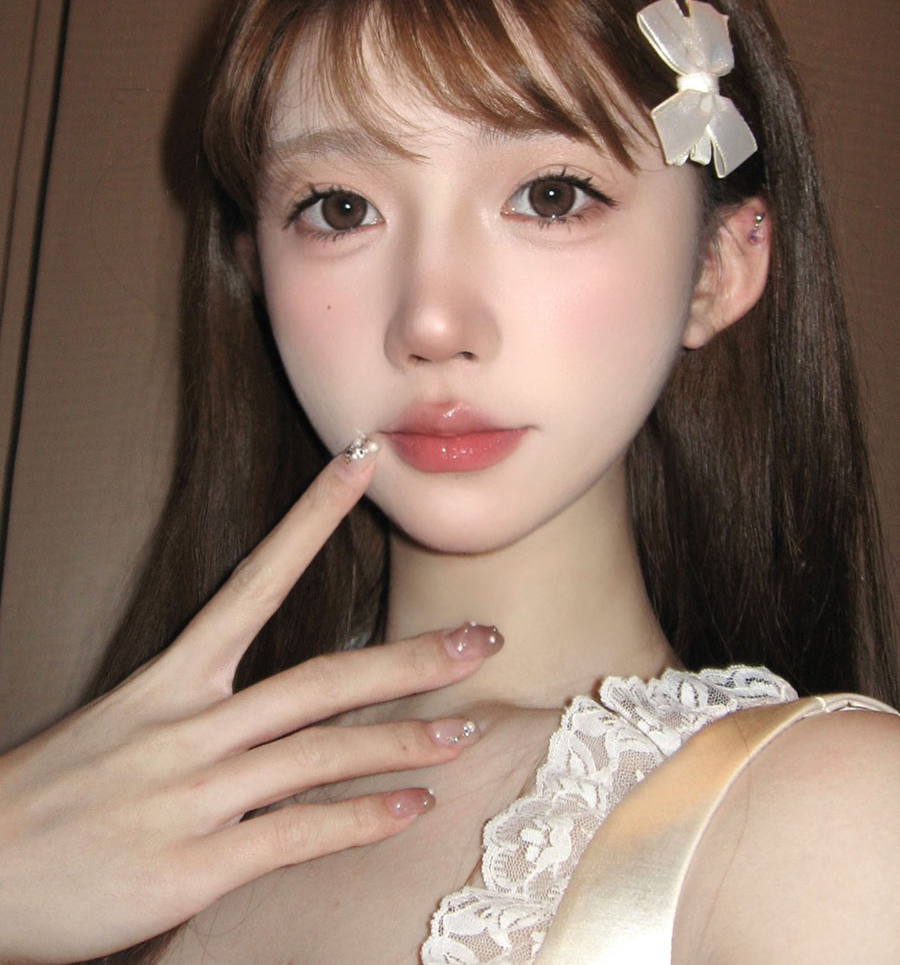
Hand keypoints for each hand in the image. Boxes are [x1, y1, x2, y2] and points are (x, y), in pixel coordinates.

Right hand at [0, 448, 501, 963]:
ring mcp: (192, 795)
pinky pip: (295, 835)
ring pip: (319, 754)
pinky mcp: (191, 866)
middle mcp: (188, 726)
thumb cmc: (53, 796)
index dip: (310, 520)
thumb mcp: (120, 727)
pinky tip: (413, 807)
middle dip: (407, 658)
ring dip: (403, 741)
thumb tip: (265, 710)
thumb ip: (195, 711)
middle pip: (319, 679)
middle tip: (480, 640)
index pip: (253, 582)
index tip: (358, 465)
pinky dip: (360, 820)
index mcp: (169, 681)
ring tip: (465, 728)